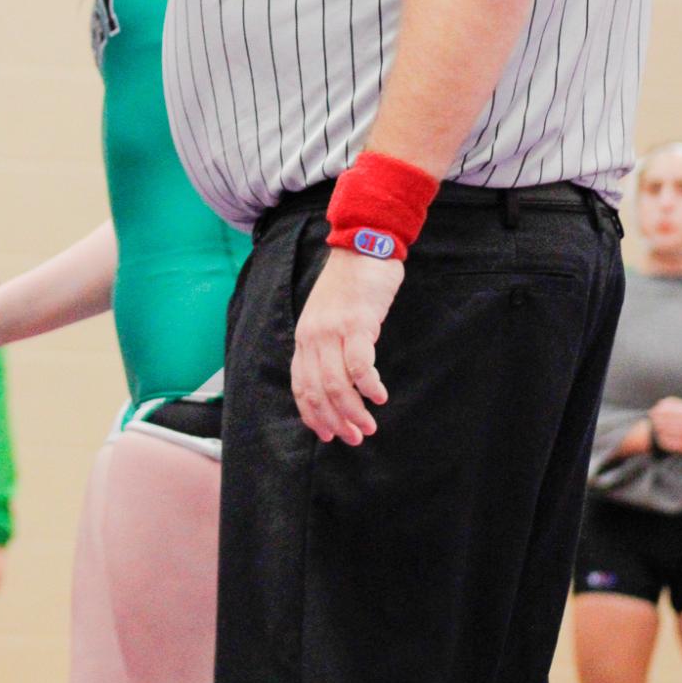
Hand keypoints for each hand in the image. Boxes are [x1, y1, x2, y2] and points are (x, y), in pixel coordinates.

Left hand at [291, 248, 403, 445]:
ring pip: (337, 385)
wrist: (364, 244)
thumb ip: (327, 344)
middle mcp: (313, 337)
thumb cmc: (351, 284)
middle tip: (354, 438)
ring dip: (353, 412)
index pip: (301, 387)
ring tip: (369, 427)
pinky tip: (380, 397)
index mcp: (304, 337)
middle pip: (318, 392)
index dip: (313, 416)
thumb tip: (338, 382)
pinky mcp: (357, 323)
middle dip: (335, 422)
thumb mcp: (328, 316)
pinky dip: (369, 386)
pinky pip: (360, 365)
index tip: (329, 435)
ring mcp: (333, 330)